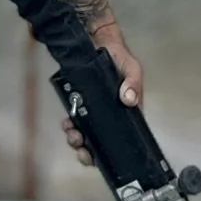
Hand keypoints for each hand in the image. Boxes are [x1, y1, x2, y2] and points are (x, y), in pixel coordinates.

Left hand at [62, 25, 144, 168]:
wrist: (99, 42)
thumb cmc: (120, 57)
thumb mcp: (132, 69)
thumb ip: (133, 83)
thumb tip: (129, 100)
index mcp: (126, 115)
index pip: (121, 141)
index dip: (109, 154)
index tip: (98, 158)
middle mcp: (110, 118)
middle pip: (99, 145)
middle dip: (87, 151)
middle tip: (81, 145)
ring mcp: (95, 113)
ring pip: (85, 136)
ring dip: (76, 139)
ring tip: (71, 131)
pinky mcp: (81, 105)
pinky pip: (75, 122)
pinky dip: (70, 124)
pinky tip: (67, 122)